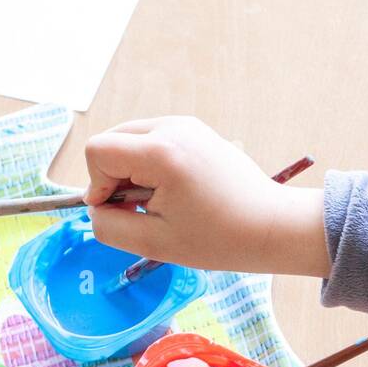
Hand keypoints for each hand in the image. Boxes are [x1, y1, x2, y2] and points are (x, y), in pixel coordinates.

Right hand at [84, 116, 328, 276]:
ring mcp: (187, 124)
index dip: (98, 185)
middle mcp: (173, 127)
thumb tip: (96, 207)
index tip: (121, 211)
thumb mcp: (154, 243)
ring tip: (161, 201)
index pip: (98, 151)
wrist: (271, 226)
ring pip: (131, 139)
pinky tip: (175, 191)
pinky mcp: (197, 130)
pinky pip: (153, 140)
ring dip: (132, 171)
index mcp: (161, 152)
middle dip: (114, 176)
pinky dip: (151, 164)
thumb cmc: (218, 240)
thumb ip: (110, 226)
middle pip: (112, 140)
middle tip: (143, 209)